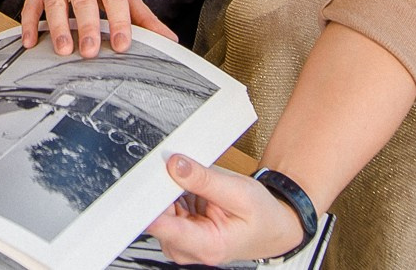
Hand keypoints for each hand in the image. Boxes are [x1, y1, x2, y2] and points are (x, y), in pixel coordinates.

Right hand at [19, 0, 174, 58]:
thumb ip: (145, 17)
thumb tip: (168, 40)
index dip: (119, 21)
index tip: (122, 44)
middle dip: (87, 26)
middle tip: (90, 50)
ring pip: (55, 1)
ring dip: (58, 27)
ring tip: (64, 49)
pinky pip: (31, 4)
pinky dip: (30, 23)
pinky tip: (31, 41)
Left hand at [146, 155, 307, 264]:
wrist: (273, 227)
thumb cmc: (262, 216)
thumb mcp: (239, 192)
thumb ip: (204, 179)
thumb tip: (175, 165)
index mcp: (207, 245)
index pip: (163, 228)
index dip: (149, 205)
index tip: (141, 187)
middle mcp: (190, 249)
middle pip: (158, 216)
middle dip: (165, 191)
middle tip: (181, 174)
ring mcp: (183, 243)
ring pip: (159, 210)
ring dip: (171, 192)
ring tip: (196, 186)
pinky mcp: (180, 233)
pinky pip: (165, 209)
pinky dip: (174, 195)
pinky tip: (192, 192)